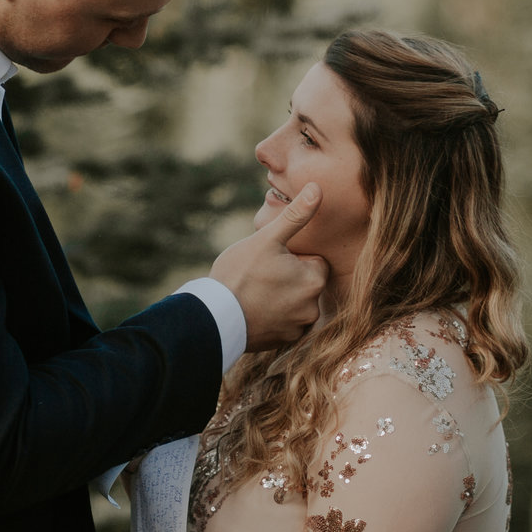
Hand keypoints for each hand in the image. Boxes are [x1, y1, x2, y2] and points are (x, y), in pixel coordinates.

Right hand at [211, 183, 327, 350]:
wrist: (213, 317)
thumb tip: (318, 187)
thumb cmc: (239, 273)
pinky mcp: (284, 343)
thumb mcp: (267, 239)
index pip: (313, 261)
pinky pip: (285, 323)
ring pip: (295, 303)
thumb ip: (296, 215)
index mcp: (314, 280)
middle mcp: (313, 308)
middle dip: (288, 277)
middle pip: (305, 283)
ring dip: (282, 297)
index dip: (292, 257)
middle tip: (260, 275)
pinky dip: (274, 316)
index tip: (271, 260)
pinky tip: (254, 310)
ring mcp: (298, 328)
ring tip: (255, 292)